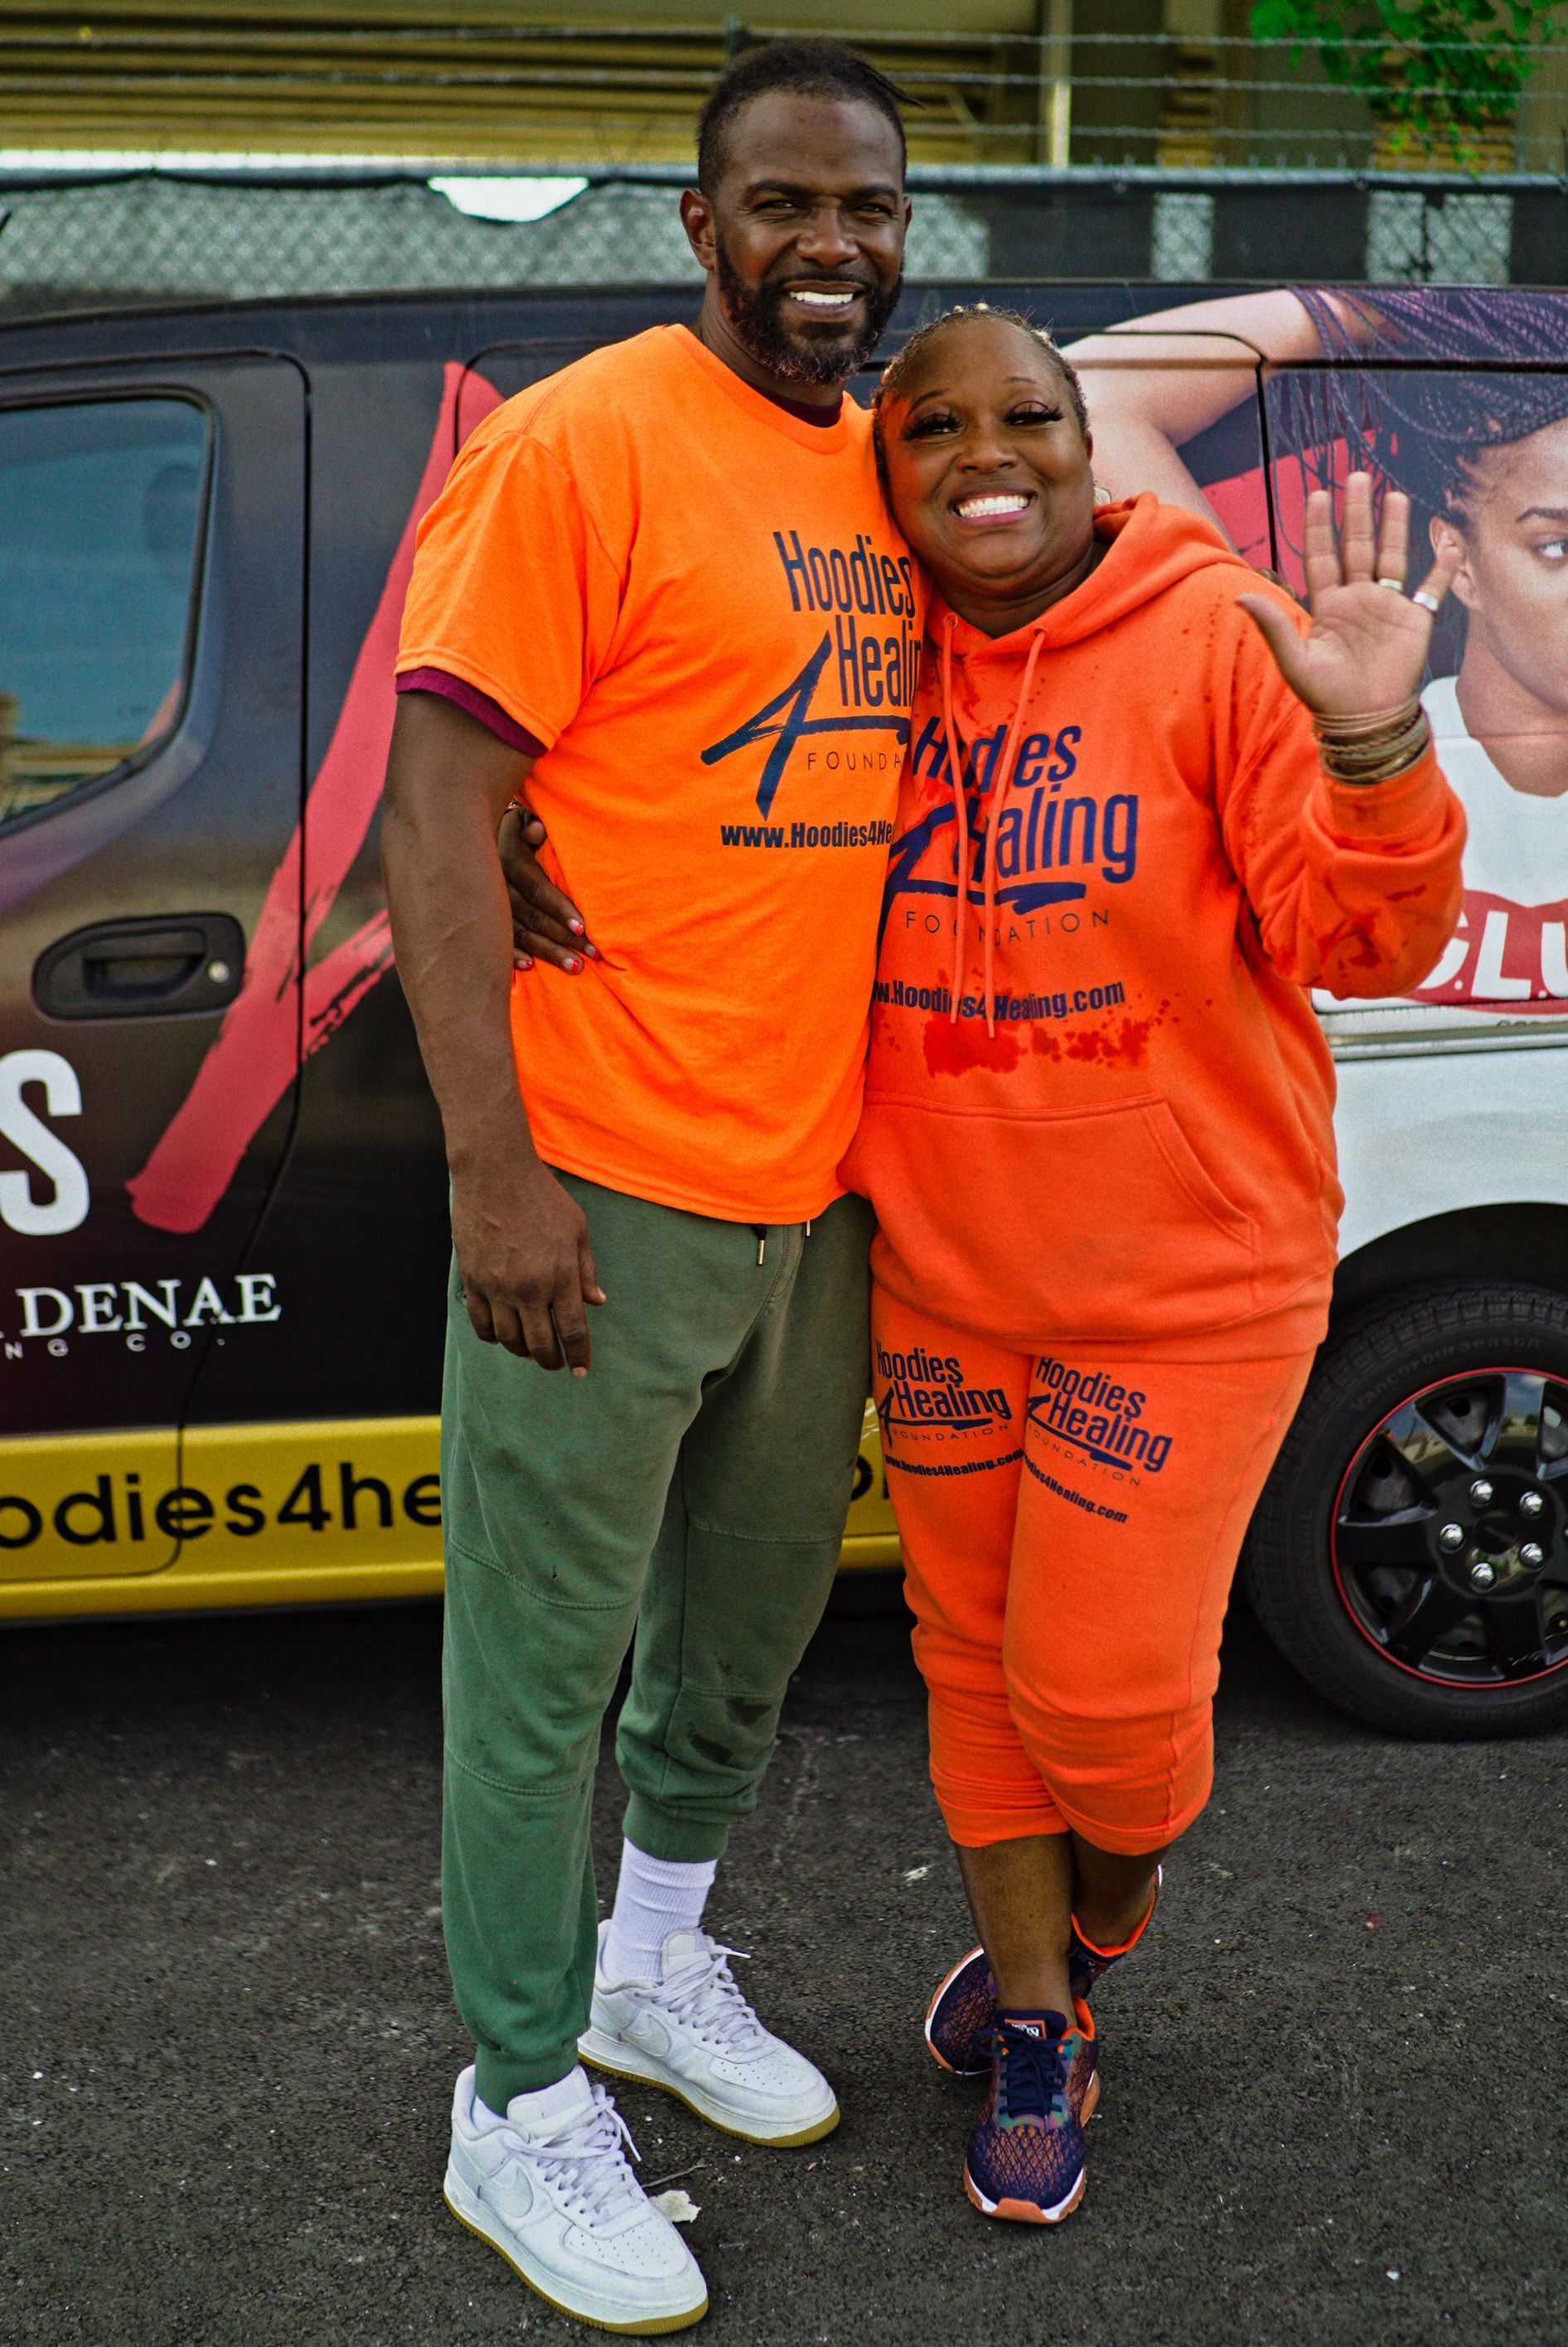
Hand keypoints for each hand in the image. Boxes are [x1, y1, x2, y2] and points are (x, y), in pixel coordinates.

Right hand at [451, 1155, 606, 1370]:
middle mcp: (529, 1289)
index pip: (572, 1331)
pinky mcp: (473, 1281)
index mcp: (560, 1276)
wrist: (495, 1174)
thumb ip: (586, 1269)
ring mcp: (497, 1287)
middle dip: (550, 1361)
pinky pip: (481, 1324)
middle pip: (540, 1344)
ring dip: (522, 1351)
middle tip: (555, 1364)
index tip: (581, 1370)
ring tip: (530, 1350)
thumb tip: (597, 1302)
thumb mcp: (577, 1229)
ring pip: (508, 1340)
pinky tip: (501, 1335)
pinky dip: (492, 1337)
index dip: (578, 1356)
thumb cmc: (542, 1197)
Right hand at [498, 801, 595, 973]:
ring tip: (575, 968)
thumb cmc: (519, 827)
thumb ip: (533, 825)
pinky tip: (530, 967)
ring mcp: (486, 903)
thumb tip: (537, 830)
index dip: (559, 907)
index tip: (583, 927)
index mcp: (507, 857)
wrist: (471, 834)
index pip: (537, 887)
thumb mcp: (523, 819)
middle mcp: (495, 883)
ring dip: (547, 952)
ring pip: (518, 933)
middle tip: (590, 956)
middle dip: (562, 937)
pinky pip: (497, 941)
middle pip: (531, 916)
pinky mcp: (481, 918)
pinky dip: (513, 955)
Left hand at [1237, 471, 1460, 717]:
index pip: (1321, 556)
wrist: (1364, 721)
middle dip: (1356, 512)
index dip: (1319, 526)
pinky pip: (1430, 589)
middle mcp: (1357, 600)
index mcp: (1328, 606)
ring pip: (1390, 557)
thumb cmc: (1326, 696)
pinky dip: (1441, 569)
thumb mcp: (1294, 660)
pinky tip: (1449, 544)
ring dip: (1393, 527)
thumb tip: (1239, 595)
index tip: (1317, 494)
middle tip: (1357, 476)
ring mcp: (1386, 608)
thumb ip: (1272, 625)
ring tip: (1394, 494)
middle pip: (1356, 546)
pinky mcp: (1414, 621)